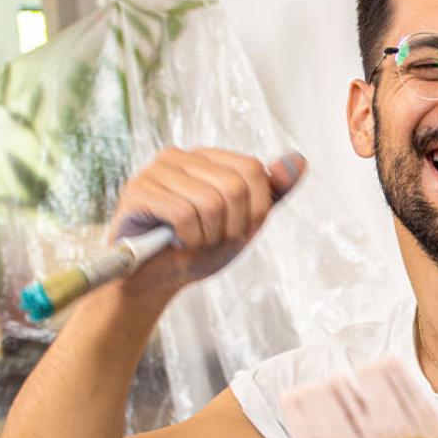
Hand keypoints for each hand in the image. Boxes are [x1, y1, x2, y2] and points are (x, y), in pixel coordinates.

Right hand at [108, 146, 304, 292]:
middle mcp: (180, 156)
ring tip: (191, 241)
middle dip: (231, 227)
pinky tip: (175, 243)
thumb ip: (271, 194)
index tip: (237, 230)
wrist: (154, 280)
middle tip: (210, 240)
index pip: (253, 170)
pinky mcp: (137, 191)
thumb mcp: (244, 223)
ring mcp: (155, 171)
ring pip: (210, 203)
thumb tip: (300, 160)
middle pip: (235, 188)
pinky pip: (183, 214)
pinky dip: (188, 239)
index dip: (255, 210)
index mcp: (208, 159)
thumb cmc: (197, 249)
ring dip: (208, 236)